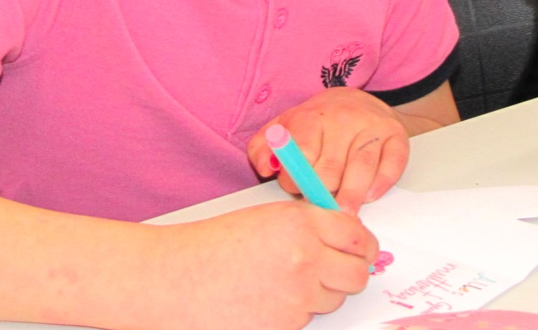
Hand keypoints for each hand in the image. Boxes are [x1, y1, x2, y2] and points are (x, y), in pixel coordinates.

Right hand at [158, 201, 376, 329]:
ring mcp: (297, 296)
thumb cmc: (214, 246)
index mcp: (300, 223)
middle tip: (339, 268)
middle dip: (352, 271)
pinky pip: (309, 317)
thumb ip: (309, 225)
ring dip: (321, 292)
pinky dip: (297, 310)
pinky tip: (268, 298)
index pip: (356, 235)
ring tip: (285, 281)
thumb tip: (348, 238)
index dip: (362, 243)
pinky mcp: (287, 325)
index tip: (361, 248)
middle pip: (357, 272)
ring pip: (334, 298)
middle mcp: (304, 257)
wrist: (175, 279)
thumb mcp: (266, 218)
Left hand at [248, 87, 409, 210]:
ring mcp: (372, 127)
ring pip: (362, 167)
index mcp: (312, 117)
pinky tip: (370, 196)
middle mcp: (344, 120)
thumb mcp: (282, 129)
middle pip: (332, 167)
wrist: (355, 101)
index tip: (294, 190)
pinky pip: (392, 162)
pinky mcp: (395, 136)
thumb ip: (262, 149)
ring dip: (352, 195)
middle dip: (323, 192)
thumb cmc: (315, 124)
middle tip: (319, 207)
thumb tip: (265, 168)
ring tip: (345, 214)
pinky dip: (382, 183)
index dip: (296, 178)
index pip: (302, 153)